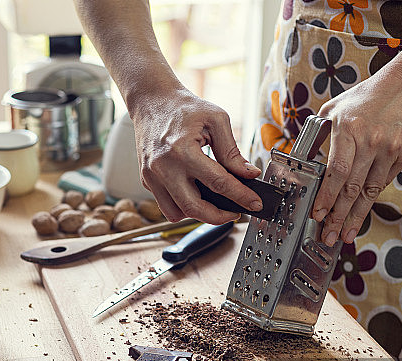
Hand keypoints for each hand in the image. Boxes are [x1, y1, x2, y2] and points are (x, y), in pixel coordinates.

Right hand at [129, 88, 262, 224]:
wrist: (152, 101)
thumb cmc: (183, 108)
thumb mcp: (216, 120)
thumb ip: (232, 151)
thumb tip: (249, 175)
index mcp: (182, 150)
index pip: (218, 183)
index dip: (241, 196)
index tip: (254, 203)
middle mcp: (164, 167)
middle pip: (194, 208)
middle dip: (219, 217)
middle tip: (235, 213)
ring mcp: (151, 176)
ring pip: (176, 213)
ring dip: (198, 214)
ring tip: (213, 203)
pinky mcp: (146, 180)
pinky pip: (165, 205)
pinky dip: (182, 206)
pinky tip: (194, 193)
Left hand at [314, 71, 401, 244]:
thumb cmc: (367, 96)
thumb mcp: (333, 109)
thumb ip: (317, 134)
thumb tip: (303, 158)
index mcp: (349, 130)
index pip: (336, 172)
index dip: (327, 197)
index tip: (318, 214)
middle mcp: (371, 142)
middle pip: (352, 188)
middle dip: (339, 217)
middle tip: (329, 236)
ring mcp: (390, 150)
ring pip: (370, 192)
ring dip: (357, 216)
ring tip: (346, 234)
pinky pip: (382, 182)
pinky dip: (369, 197)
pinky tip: (360, 211)